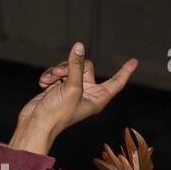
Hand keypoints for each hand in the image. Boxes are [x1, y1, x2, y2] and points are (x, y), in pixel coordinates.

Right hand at [9, 42, 137, 153]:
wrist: (36, 122)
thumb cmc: (58, 112)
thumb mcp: (71, 87)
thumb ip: (76, 66)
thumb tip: (80, 47)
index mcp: (98, 98)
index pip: (116, 82)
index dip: (124, 71)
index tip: (134, 61)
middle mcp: (88, 93)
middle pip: (86, 66)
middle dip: (70, 66)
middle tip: (59, 75)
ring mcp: (74, 89)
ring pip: (70, 67)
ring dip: (57, 71)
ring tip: (49, 81)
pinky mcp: (60, 87)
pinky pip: (59, 72)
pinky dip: (50, 76)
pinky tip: (43, 83)